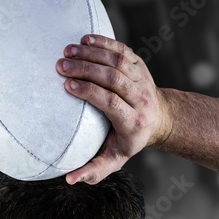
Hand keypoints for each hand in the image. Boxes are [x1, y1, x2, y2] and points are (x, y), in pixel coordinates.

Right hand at [56, 34, 171, 184]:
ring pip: (118, 61)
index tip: (67, 85)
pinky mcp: (140, 65)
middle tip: (60, 65)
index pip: (111, 101)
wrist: (158, 119)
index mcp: (133, 121)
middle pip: (113, 78)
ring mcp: (142, 79)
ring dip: (92, 53)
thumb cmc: (128, 141)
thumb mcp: (114, 160)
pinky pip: (122, 50)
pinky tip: (84, 38)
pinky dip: (104, 42)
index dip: (89, 91)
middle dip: (86, 69)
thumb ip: (93, 170)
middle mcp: (140, 98)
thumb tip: (70, 180)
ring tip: (67, 50)